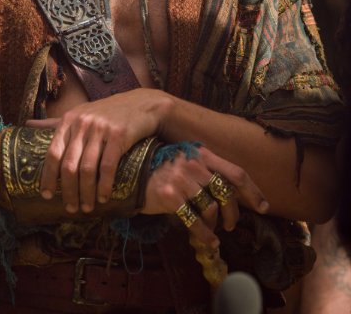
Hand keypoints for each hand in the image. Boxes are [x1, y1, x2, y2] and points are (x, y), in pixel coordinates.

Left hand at [25, 88, 171, 213]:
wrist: (142, 104)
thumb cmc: (107, 112)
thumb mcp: (79, 113)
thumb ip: (54, 122)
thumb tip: (26, 124)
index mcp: (69, 120)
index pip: (52, 153)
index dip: (48, 176)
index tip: (47, 195)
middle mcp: (82, 123)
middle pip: (68, 165)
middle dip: (68, 191)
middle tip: (71, 208)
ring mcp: (101, 129)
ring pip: (87, 169)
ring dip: (86, 193)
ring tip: (87, 208)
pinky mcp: (119, 135)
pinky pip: (107, 166)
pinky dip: (103, 186)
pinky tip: (103, 197)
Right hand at [142, 146, 268, 248]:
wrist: (130, 176)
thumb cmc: (160, 171)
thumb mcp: (185, 163)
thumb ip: (206, 172)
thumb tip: (231, 195)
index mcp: (201, 154)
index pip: (236, 173)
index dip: (253, 192)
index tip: (264, 207)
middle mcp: (194, 164)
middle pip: (226, 193)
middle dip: (232, 214)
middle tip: (229, 225)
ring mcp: (182, 179)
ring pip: (212, 208)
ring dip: (215, 225)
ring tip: (212, 230)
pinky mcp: (171, 196)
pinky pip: (196, 221)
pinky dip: (205, 235)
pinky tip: (207, 241)